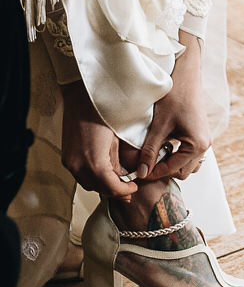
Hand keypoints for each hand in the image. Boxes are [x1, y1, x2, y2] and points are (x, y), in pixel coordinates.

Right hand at [61, 81, 136, 200]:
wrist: (82, 95)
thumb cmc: (103, 111)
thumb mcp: (116, 137)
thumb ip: (117, 161)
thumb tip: (121, 176)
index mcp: (94, 161)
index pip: (111, 187)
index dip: (124, 191)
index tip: (133, 188)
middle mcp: (78, 165)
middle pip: (98, 188)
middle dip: (114, 190)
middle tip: (128, 188)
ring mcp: (70, 162)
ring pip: (87, 183)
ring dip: (102, 185)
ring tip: (117, 181)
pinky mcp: (66, 157)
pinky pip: (79, 174)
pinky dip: (92, 177)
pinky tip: (103, 171)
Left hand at [135, 32, 210, 182]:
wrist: (186, 74)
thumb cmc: (175, 96)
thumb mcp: (159, 125)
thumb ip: (150, 151)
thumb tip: (141, 172)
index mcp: (197, 145)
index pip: (172, 170)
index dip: (154, 172)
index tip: (138, 172)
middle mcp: (205, 145)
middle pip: (182, 171)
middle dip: (164, 169)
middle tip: (146, 163)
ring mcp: (204, 139)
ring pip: (187, 164)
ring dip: (172, 163)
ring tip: (156, 154)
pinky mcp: (200, 133)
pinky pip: (189, 153)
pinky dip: (177, 154)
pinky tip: (164, 144)